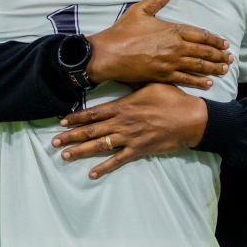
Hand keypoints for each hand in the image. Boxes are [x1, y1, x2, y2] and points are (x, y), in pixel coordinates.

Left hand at [51, 83, 207, 178]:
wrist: (192, 119)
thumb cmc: (174, 99)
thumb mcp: (152, 84)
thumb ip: (134, 82)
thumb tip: (122, 73)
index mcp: (124, 106)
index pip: (94, 112)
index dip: (76, 117)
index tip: (61, 121)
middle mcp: (123, 122)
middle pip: (92, 130)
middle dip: (71, 136)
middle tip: (54, 142)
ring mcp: (130, 138)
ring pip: (100, 145)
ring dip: (81, 151)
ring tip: (65, 156)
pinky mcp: (139, 150)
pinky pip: (118, 160)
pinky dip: (104, 167)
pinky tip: (92, 173)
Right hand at [87, 0, 232, 89]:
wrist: (109, 53)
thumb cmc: (123, 31)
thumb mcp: (140, 10)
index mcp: (172, 30)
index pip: (200, 35)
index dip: (214, 40)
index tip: (224, 44)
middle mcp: (175, 46)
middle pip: (203, 51)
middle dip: (219, 55)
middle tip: (230, 59)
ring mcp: (170, 63)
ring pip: (198, 66)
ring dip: (214, 68)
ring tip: (224, 70)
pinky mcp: (163, 76)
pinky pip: (185, 79)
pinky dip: (199, 82)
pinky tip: (209, 84)